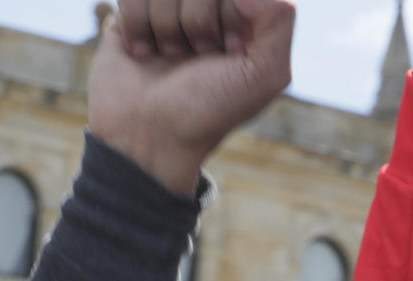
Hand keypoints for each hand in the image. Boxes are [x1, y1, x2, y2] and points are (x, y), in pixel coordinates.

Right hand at [88, 0, 295, 195]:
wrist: (150, 136)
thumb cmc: (210, 110)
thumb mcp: (264, 75)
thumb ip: (279, 20)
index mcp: (244, 19)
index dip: (231, 14)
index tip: (230, 52)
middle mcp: (207, 10)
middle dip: (198, 21)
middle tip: (197, 56)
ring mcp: (168, 10)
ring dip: (166, 26)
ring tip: (170, 57)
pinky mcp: (132, 13)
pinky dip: (137, 24)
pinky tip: (143, 52)